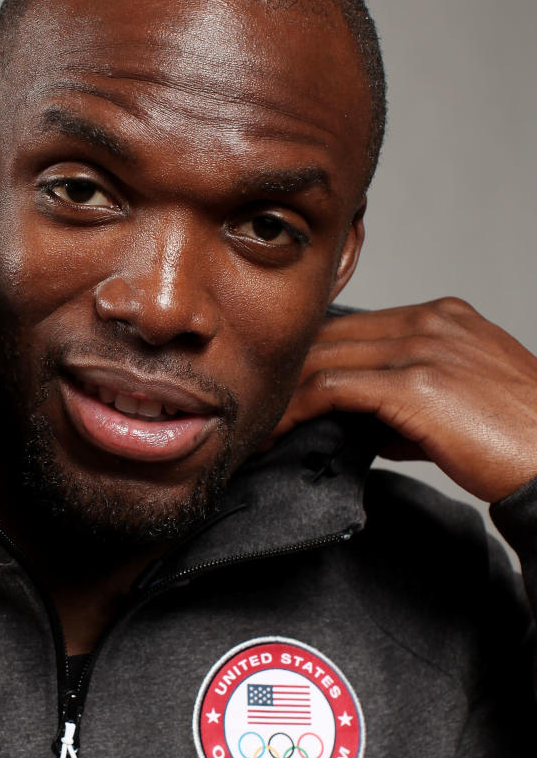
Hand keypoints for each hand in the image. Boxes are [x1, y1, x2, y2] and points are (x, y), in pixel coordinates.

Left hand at [271, 298, 536, 502]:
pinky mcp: (415, 384)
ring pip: (322, 358)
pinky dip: (293, 410)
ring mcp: (422, 347)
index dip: (309, 360)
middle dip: (285, 373)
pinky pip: (330, 389)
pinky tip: (273, 432)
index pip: (353, 327)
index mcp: (443, 317)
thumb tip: (364, 425)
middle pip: (330, 336)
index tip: (278, 391)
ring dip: (279, 394)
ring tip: (251, 425)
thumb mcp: (461, 405)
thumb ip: (409, 404)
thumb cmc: (518, 441)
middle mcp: (430, 321)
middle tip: (248, 408)